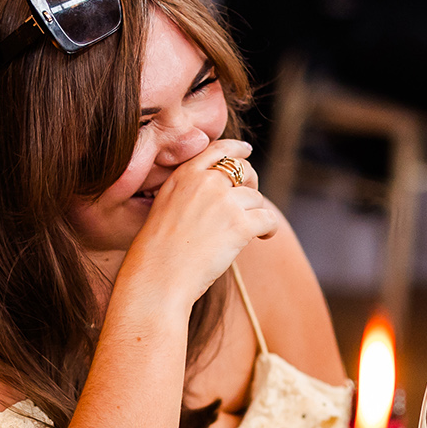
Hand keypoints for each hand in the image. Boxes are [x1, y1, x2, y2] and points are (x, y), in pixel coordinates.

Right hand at [115, 141, 280, 315]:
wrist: (157, 278)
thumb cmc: (157, 254)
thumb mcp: (164, 209)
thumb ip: (189, 195)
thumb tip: (221, 195)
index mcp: (183, 176)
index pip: (217, 150)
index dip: (236, 149)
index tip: (246, 151)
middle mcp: (204, 183)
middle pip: (243, 170)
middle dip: (251, 184)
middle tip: (248, 203)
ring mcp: (223, 202)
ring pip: (255, 198)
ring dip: (257, 213)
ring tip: (254, 230)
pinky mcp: (239, 224)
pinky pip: (267, 218)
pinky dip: (269, 228)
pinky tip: (264, 237)